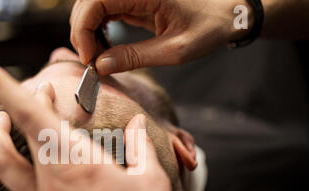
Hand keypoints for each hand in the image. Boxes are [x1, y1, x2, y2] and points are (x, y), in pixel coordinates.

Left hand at [0, 59, 196, 190]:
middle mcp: (52, 182)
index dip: (5, 88)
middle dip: (19, 104)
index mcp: (80, 163)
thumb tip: (137, 124)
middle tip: (37, 87)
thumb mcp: (153, 180)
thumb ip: (140, 146)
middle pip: (22, 132)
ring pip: (2, 165)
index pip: (34, 115)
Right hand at [70, 0, 251, 74]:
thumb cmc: (208, 27)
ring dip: (88, 31)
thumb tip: (100, 66)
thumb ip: (135, 57)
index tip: (89, 59)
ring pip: (91, 5)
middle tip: (92, 62)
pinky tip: (105, 46)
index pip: (95, 1)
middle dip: (82, 32)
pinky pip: (103, 9)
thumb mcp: (174, 50)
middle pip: (87, 2)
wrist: (226, 12)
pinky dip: (97, 29)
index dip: (83, 30)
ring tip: (99, 56)